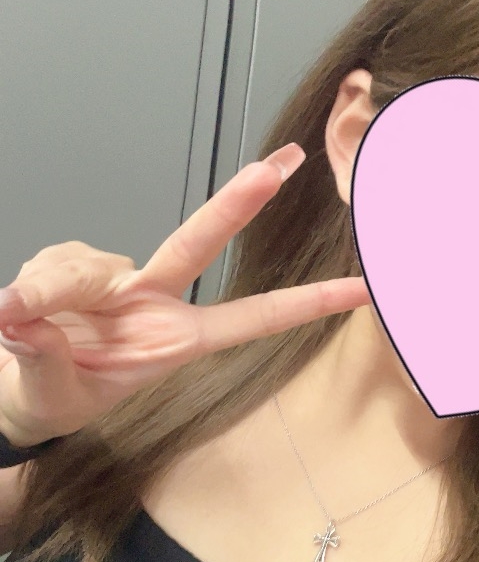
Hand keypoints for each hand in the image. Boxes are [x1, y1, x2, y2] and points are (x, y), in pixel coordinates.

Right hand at [0, 144, 369, 445]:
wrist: (22, 391)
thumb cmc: (59, 396)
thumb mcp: (59, 392)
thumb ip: (44, 355)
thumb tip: (17, 314)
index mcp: (174, 340)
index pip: (250, 318)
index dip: (306, 303)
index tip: (361, 290)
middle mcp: (153, 299)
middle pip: (200, 240)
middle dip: (242, 201)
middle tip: (284, 166)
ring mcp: (116, 279)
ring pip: (87, 265)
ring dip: (50, 290)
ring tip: (19, 323)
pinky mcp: (77, 265)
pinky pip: (57, 264)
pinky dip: (33, 287)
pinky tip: (18, 308)